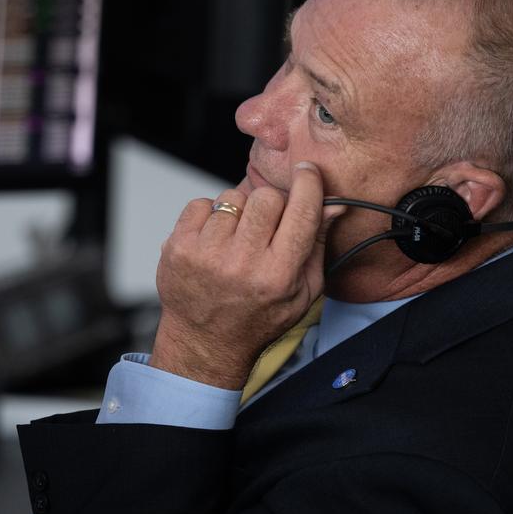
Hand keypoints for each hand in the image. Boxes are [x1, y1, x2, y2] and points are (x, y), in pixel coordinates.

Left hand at [150, 162, 344, 389]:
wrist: (206, 342)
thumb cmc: (257, 317)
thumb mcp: (302, 292)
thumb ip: (317, 246)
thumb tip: (333, 206)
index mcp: (278, 274)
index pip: (301, 211)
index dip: (308, 183)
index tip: (306, 171)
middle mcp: (242, 263)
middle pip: (267, 196)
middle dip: (271, 203)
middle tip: (266, 224)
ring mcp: (207, 254)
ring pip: (232, 197)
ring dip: (238, 213)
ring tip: (235, 241)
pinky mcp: (179, 248)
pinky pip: (201, 204)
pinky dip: (209, 216)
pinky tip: (213, 241)